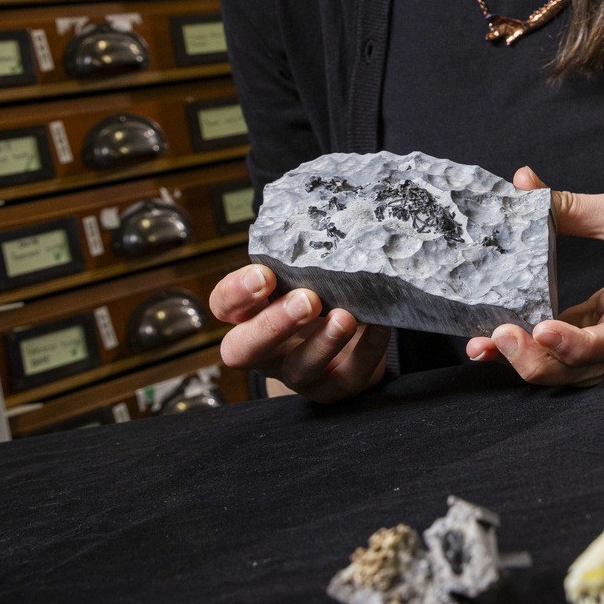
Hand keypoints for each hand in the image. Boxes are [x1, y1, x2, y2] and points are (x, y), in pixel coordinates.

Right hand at [209, 264, 389, 402]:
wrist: (354, 340)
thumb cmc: (323, 295)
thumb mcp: (306, 276)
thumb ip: (303, 257)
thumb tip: (326, 215)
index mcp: (250, 316)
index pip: (224, 306)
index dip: (237, 293)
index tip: (264, 274)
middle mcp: (266, 350)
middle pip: (246, 348)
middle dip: (273, 325)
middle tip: (306, 300)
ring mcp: (299, 374)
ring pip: (299, 369)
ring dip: (321, 343)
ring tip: (344, 317)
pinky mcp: (335, 388)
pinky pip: (349, 377)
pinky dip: (367, 351)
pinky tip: (380, 326)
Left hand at [466, 167, 603, 386]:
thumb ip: (574, 206)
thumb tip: (521, 184)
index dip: (576, 342)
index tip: (543, 329)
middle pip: (578, 370)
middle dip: (534, 360)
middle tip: (498, 336)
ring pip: (564, 373)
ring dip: (523, 364)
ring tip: (482, 347)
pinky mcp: (593, 344)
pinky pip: (559, 358)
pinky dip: (527, 352)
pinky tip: (493, 340)